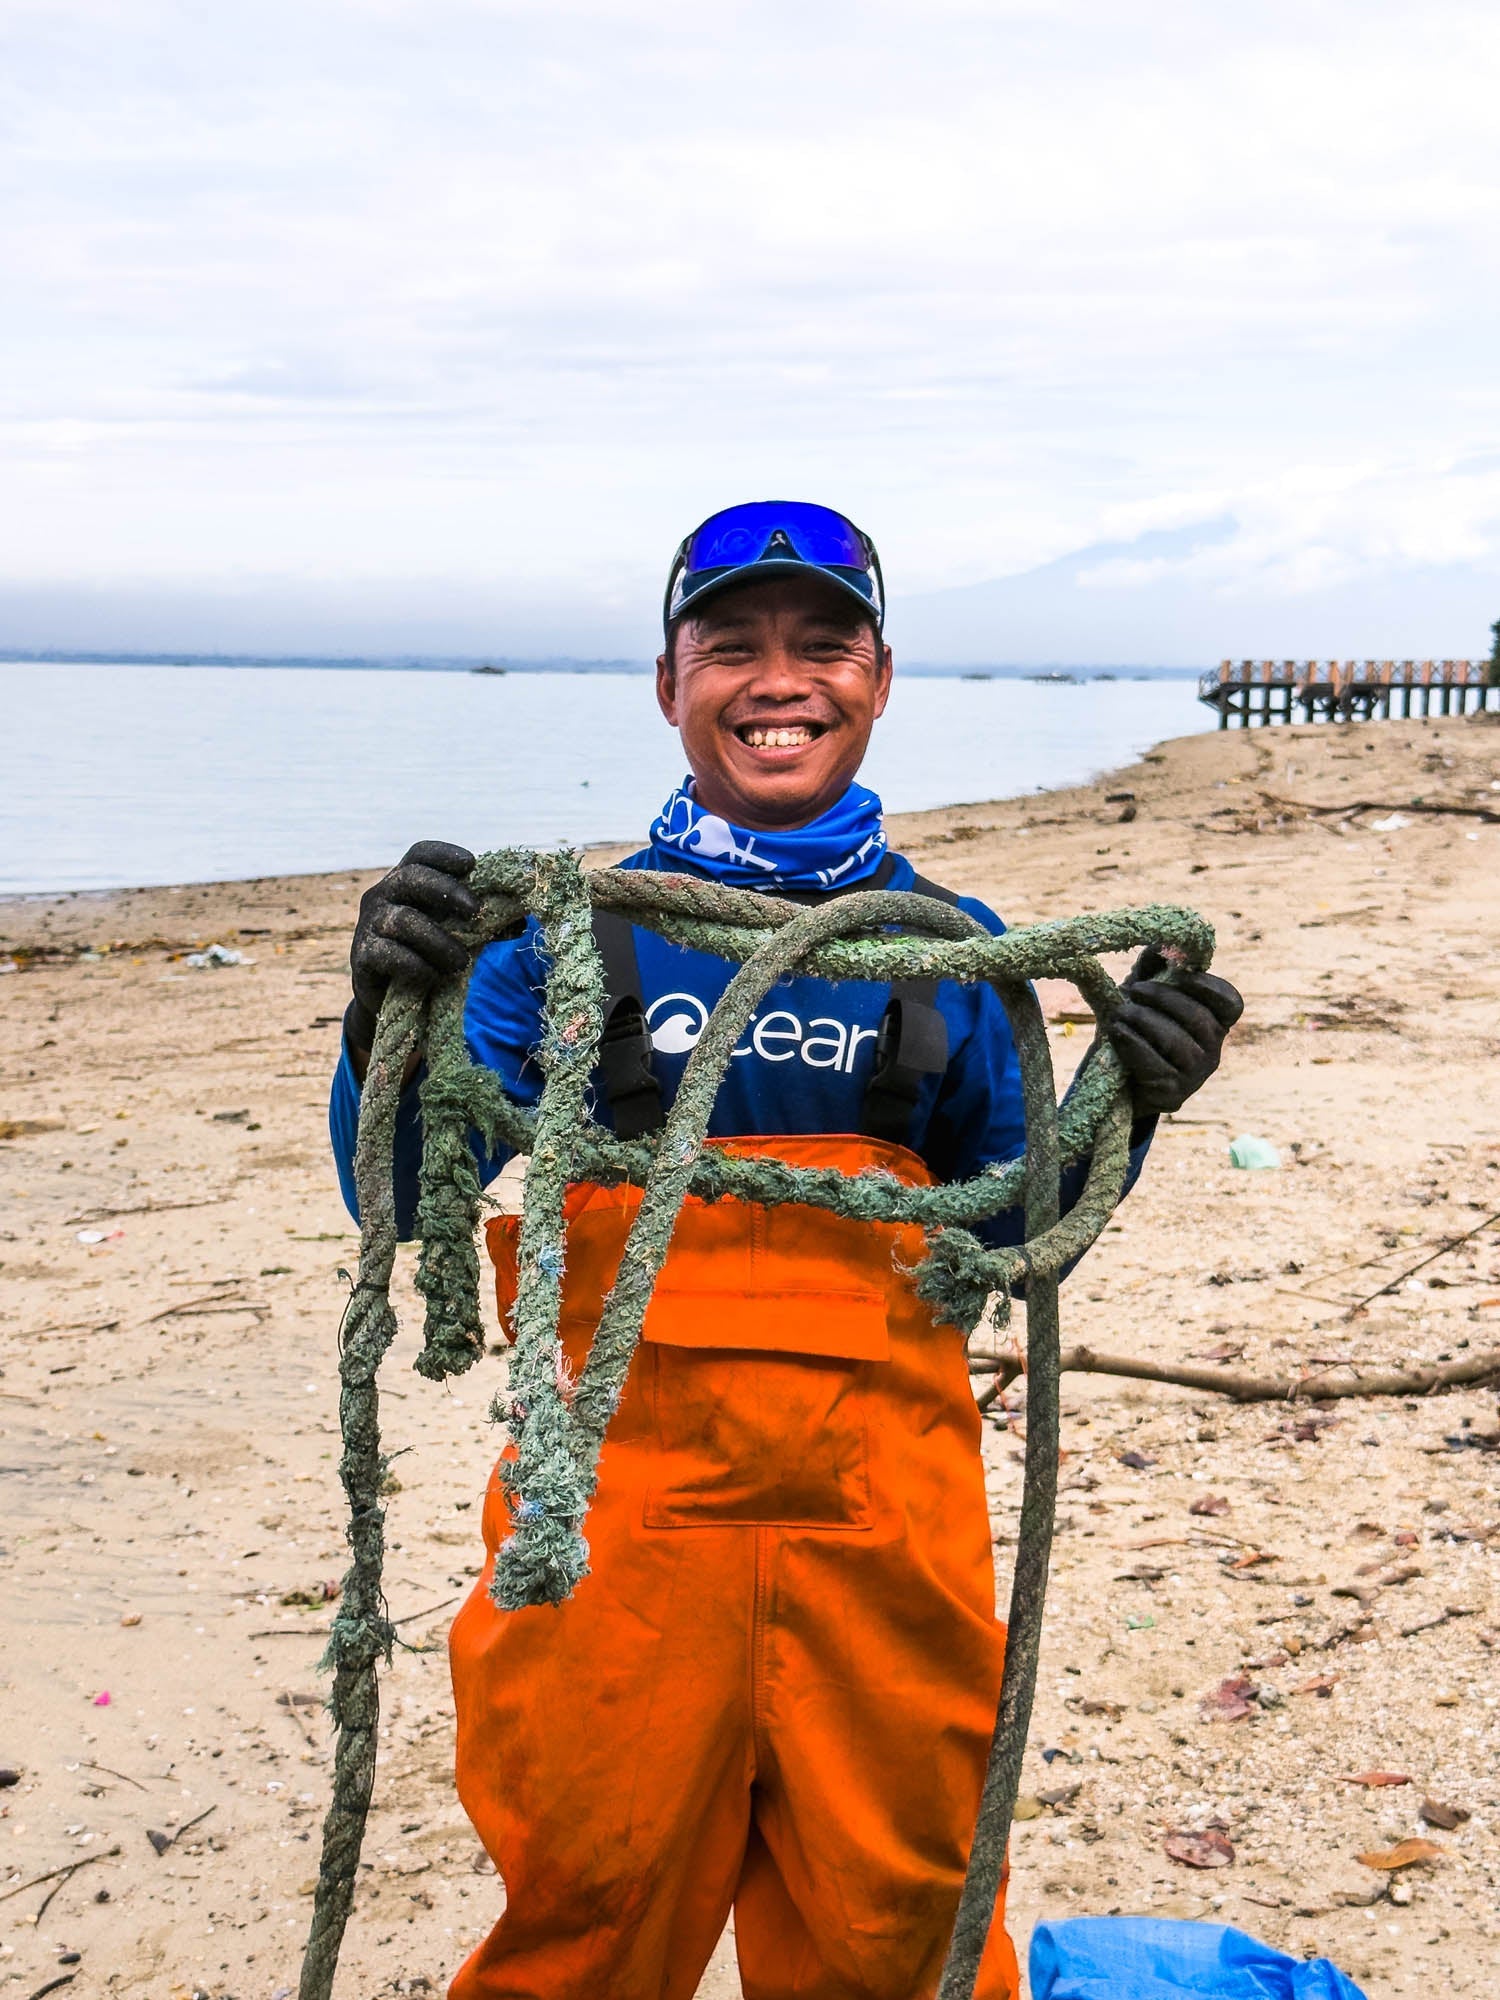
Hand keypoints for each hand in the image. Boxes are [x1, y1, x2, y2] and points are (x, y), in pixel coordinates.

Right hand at [345, 840, 478, 1051]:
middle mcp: (382, 896)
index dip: (444, 854)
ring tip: (461, 962)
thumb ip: (482, 922)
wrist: (393, 997)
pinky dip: (416, 965)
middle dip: (447, 891)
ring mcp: (369, 925)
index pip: (420, 854)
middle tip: (476, 911)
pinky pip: (388, 954)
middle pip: (411, 878)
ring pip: (403, 920)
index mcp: (405, 881)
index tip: (472, 864)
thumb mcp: (456, 932)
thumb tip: (522, 921)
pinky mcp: (362, 956)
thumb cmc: (428, 953)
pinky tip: (433, 975)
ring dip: (438, 941)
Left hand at [1106, 948, 1242, 1114]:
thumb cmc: (1138, 1026)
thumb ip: (1156, 963)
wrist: (1117, 1077)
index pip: (1230, 1004)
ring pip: (1176, 1042)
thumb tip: (1162, 942)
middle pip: (1197, 1018)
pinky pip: (1155, 1066)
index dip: (1209, 987)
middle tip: (1132, 989)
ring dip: (1143, 1021)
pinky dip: (1133, 1044)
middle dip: (1162, 998)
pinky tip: (1117, 1032)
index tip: (1181, 973)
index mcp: (1215, 1023)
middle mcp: (1213, 1050)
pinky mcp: (1173, 1094)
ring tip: (1119, 1013)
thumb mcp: (1146, 991)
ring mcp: (1195, 1075)